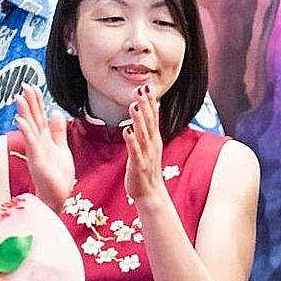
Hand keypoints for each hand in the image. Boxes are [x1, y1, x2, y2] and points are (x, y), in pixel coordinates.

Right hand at [14, 84, 74, 208]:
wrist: (57, 197)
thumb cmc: (58, 176)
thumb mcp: (62, 149)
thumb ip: (58, 132)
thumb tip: (55, 113)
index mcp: (45, 140)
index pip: (39, 117)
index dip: (36, 102)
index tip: (32, 86)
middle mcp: (38, 143)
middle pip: (33, 119)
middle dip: (29, 102)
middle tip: (24, 85)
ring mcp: (36, 151)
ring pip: (30, 128)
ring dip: (24, 113)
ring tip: (19, 98)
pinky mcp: (37, 160)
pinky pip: (31, 143)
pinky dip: (26, 131)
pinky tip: (21, 121)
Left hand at [123, 85, 169, 209]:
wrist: (150, 193)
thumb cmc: (146, 169)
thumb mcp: (148, 147)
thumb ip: (146, 130)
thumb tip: (144, 113)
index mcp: (154, 139)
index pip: (153, 117)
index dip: (150, 102)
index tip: (147, 87)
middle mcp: (152, 144)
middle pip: (149, 122)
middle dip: (146, 105)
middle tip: (142, 89)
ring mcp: (146, 154)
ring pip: (143, 134)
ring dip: (139, 119)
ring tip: (135, 106)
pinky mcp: (139, 165)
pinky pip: (134, 151)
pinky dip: (132, 141)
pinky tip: (127, 131)